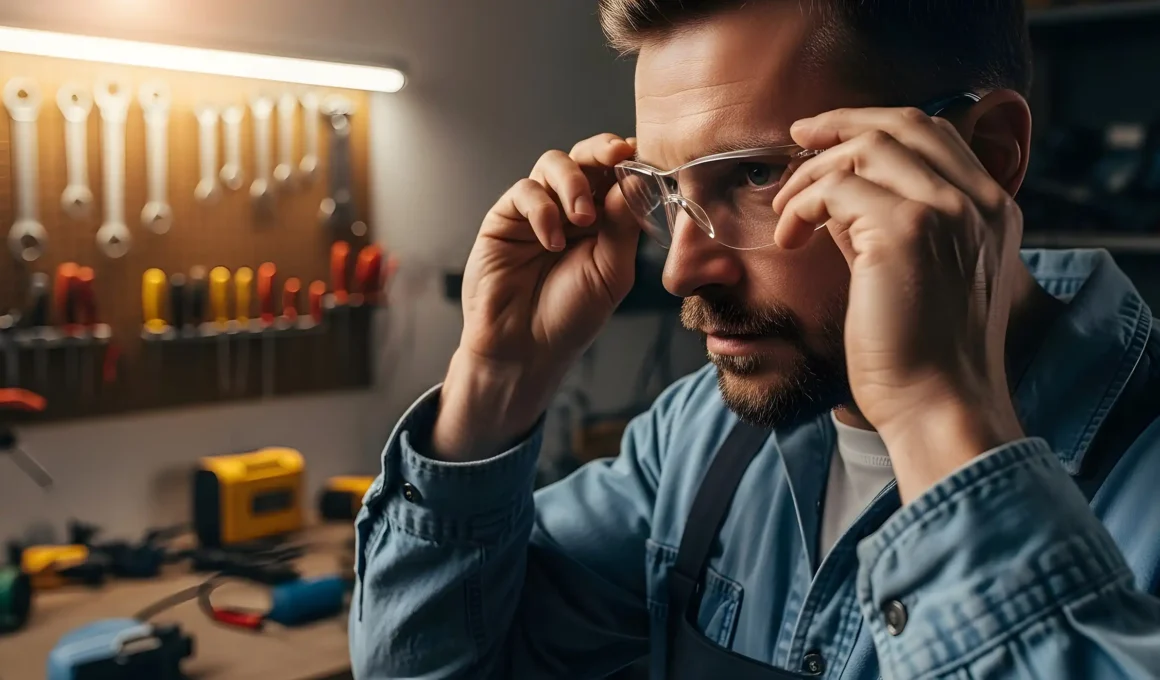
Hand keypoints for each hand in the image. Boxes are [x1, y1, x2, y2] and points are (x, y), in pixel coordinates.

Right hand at [434, 134, 639, 459]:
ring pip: (553, 164)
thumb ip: (622, 226)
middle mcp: (569, 208)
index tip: (642, 154)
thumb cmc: (570, 317)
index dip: (629, 159)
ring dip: (573, 183)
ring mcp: (536, 210)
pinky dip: (543, 210)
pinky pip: (525, 193)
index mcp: (602, 219)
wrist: (526, 350)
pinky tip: (552, 241)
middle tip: (617, 155)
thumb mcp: (611, 272)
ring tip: (583, 219)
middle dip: (602, 150)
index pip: (616, 174)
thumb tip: (634, 178)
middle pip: (585, 157)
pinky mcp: (504, 218)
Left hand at [772, 106, 1025, 500]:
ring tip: (786, 210)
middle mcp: (976, 201)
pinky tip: (790, 237)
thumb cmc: (921, 355)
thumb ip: (889, 226)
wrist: (940, 406)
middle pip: (903, 124)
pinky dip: (801, 204)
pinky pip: (835, 187)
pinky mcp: (904, 231)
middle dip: (840, 123)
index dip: (874, 125)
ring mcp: (945, 211)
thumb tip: (838, 193)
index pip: (934, 133)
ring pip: (865, 148)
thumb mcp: (917, 274)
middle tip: (796, 138)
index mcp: (991, 210)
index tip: (826, 136)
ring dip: (812, 172)